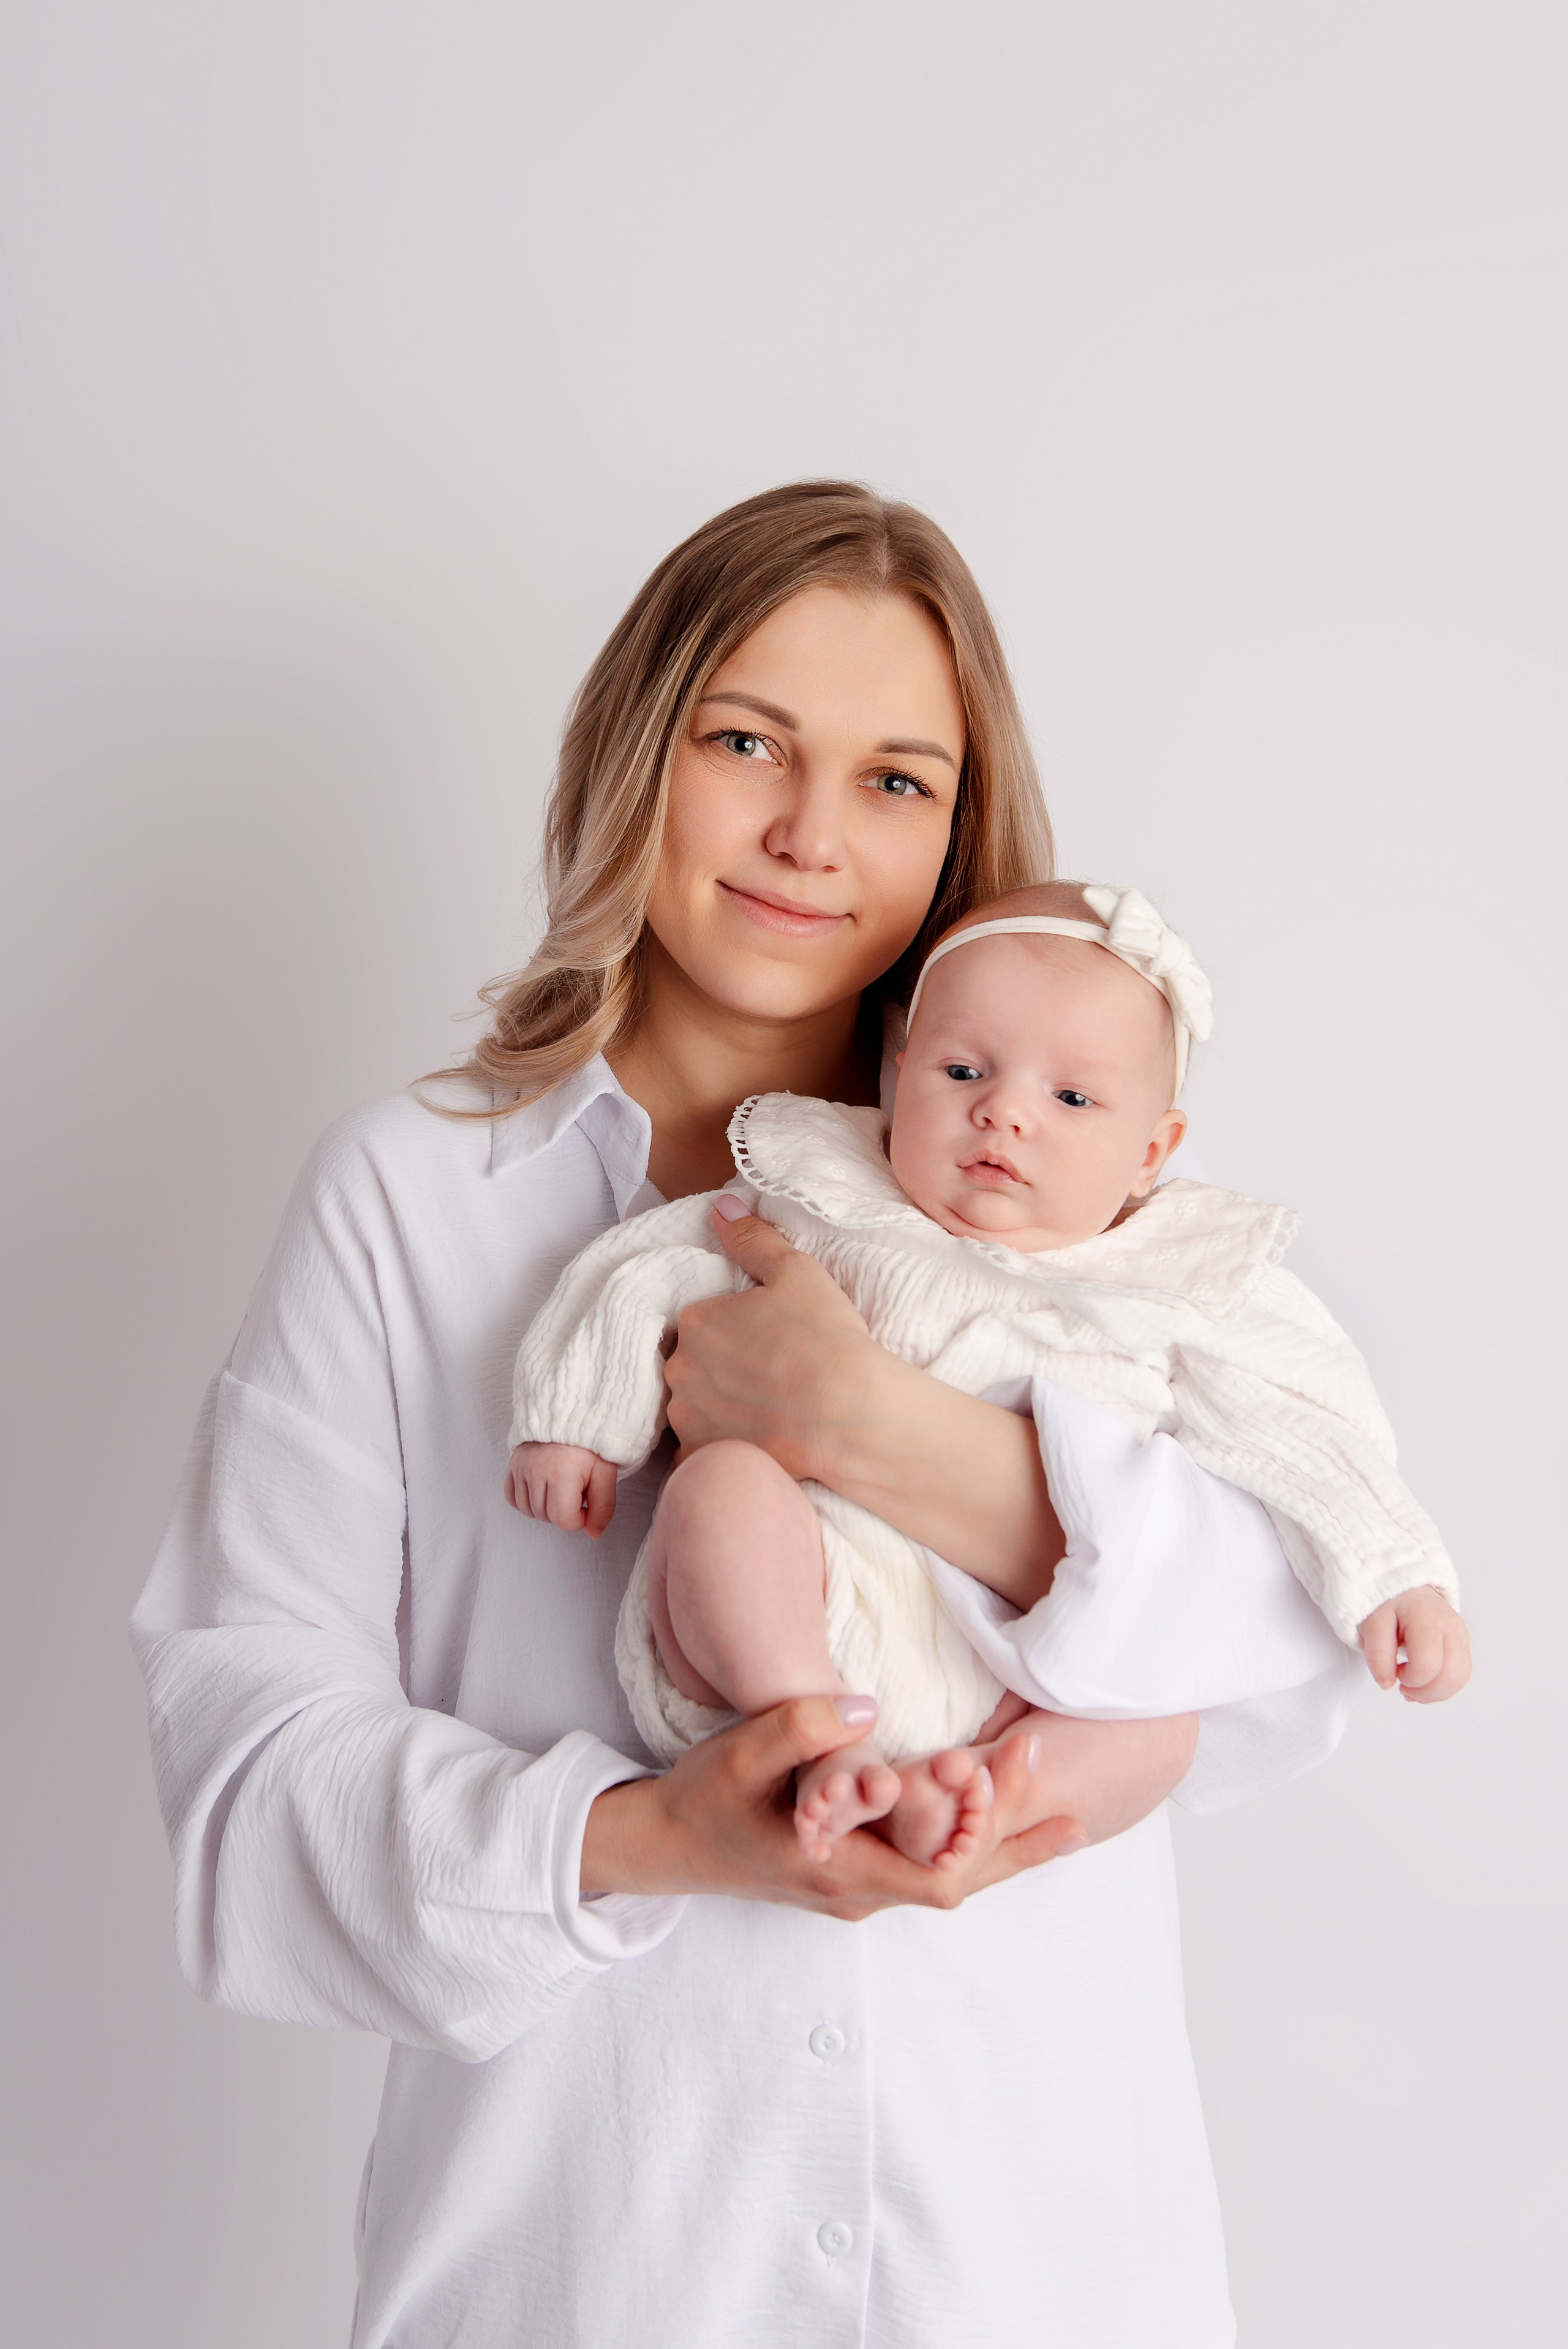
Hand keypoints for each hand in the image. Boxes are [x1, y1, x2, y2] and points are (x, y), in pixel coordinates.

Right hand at [506, 1441, 618, 1536]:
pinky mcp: (512, 1466)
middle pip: (546, 1517)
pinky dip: (526, 1501)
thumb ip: (604, 1506)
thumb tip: (593, 1534)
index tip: (585, 1503)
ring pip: (528, 1511)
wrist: (569, 1415)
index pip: (563, 1519)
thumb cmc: (590, 1445)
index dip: (579, 1519)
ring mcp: (520, 1468)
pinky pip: (512, 1499)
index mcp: (562, 1473)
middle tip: (575, 1491)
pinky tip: (542, 1491)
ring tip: (559, 1489)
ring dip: (545, 1508)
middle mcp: (536, 1471)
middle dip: (563, 1512)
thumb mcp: (605, 1473)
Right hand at [581, 1694, 1084, 1919]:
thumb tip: (867, 1707)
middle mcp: (859, 1893)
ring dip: (999, 1847)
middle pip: (960, 1882)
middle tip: (1073, 1805)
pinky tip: (998, 1825)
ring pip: (948, 1878)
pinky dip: (969, 1847)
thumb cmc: (703, 1799)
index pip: (941, 1874)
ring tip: (1065, 1821)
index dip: (987, 1829)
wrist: (667, 1844)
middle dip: (1014, 1841)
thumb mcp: (740, 1757)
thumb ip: (800, 1728)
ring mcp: (859, 1889)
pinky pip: (927, 1868)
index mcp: (840, 1871)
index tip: (1018, 1768)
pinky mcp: (857, 1874)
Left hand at [662, 1203, 874, 1481]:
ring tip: (765, 1411)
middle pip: (694, 1365)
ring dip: (718, 1409)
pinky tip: (754, 1441)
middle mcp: (680, 1368)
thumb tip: (722, 1207)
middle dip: (721, 1369)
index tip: (767, 1342)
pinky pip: (699, 1451)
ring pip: (694, 1408)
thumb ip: (753, 1238)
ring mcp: (687, 1417)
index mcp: (696, 1319)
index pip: (703, 1321)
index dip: (736, 1330)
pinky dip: (720, 1446)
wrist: (848, 1414)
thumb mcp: (796, 1271)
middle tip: (769, 1377)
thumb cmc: (825, 1338)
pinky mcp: (701, 1457)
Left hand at [1359, 1585, 1471, 1702]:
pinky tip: (1425, 1682)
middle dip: (1424, 1693)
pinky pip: (1461, 1675)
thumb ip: (1377, 1654)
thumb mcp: (1373, 1623)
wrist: (1405, 1587)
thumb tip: (1386, 1684)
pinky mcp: (1463, 1644)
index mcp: (1428, 1619)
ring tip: (1413, 1685)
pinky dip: (1443, 1686)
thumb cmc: (1389, 1603)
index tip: (1394, 1671)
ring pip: (1459, 1680)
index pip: (1427, 1666)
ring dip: (1435, 1693)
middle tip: (1403, 1686)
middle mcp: (1452, 1627)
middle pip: (1450, 1677)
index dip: (1409, 1679)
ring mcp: (1461, 1636)